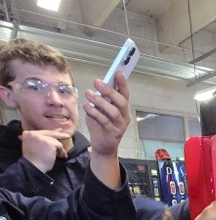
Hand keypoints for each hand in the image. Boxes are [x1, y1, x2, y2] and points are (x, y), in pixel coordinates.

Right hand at [21, 129, 70, 171]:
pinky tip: (60, 156)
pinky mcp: (49, 142)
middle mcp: (33, 133)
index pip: (42, 132)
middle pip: (49, 133)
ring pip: (54, 140)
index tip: (59, 130)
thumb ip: (37, 141)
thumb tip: (40, 136)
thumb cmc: (33, 161)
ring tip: (60, 155)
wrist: (33, 167)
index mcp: (27, 134)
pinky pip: (59, 145)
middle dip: (59, 135)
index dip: (51, 132)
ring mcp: (42, 137)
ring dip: (59, 148)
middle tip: (67, 135)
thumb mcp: (32, 147)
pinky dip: (61, 151)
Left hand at [83, 72, 131, 187]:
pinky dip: (94, 113)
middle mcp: (124, 116)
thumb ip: (102, 100)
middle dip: (110, 91)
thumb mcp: (101, 110)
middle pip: (121, 102)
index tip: (117, 72)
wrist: (102, 146)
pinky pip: (104, 121)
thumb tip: (98, 85)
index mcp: (123, 109)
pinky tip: (86, 106)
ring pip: (113, 111)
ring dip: (100, 101)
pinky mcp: (112, 133)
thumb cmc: (101, 125)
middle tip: (97, 82)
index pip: (125, 94)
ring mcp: (120, 125)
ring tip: (88, 93)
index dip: (123, 83)